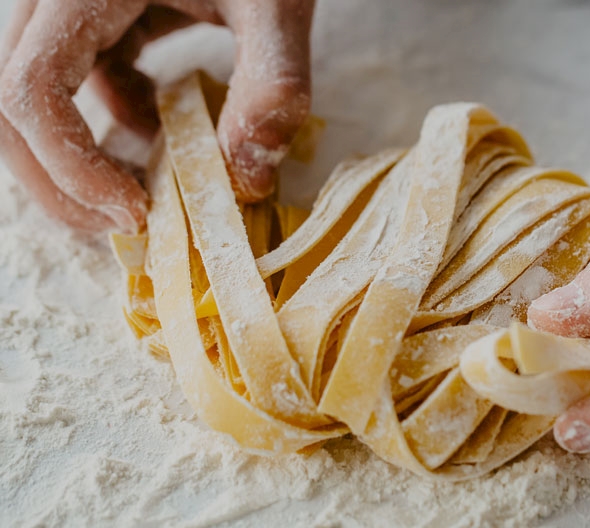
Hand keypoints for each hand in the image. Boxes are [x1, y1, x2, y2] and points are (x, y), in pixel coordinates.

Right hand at [0, 0, 313, 231]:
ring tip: (140, 193)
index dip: (68, 166)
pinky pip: (79, 76)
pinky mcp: (96, 12)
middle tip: (121, 225)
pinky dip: (112, 117)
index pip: (30, 90)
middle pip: (11, 104)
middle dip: (57, 178)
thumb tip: (248, 179)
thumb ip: (273, 84)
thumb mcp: (276, 4)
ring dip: (79, 155)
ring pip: (38, 95)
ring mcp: (71, 5)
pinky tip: (159, 128)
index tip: (135, 212)